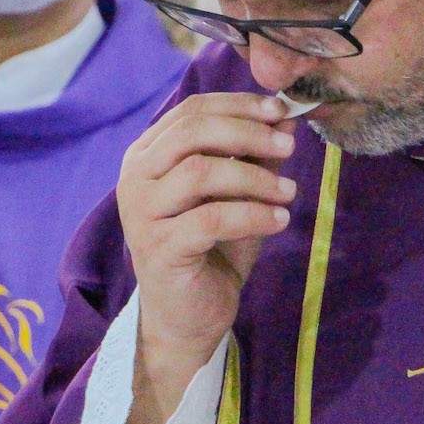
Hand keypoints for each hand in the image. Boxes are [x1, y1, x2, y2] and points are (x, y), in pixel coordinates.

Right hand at [115, 93, 297, 423]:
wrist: (188, 318)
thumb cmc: (211, 251)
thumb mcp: (237, 195)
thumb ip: (253, 157)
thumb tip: (286, 119)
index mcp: (147, 156)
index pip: (191, 111)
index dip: (239, 105)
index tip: (281, 111)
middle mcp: (135, 178)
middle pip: (193, 133)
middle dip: (248, 134)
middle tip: (289, 146)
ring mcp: (141, 213)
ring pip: (202, 172)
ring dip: (255, 178)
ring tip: (289, 193)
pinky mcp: (158, 248)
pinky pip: (212, 218)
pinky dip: (252, 215)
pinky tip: (278, 220)